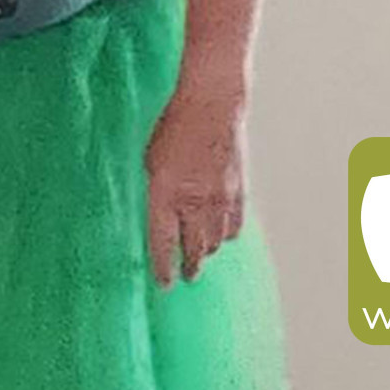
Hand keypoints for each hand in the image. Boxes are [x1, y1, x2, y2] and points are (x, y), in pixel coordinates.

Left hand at [145, 82, 248, 286]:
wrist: (213, 105)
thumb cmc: (174, 126)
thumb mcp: (150, 159)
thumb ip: (155, 192)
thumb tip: (160, 217)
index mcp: (165, 194)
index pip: (164, 244)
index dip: (164, 267)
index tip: (163, 283)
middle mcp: (194, 202)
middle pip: (194, 250)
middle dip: (188, 267)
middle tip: (185, 276)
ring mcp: (220, 200)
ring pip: (215, 242)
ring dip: (206, 252)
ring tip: (200, 258)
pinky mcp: (239, 193)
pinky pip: (234, 227)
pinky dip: (226, 236)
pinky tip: (221, 236)